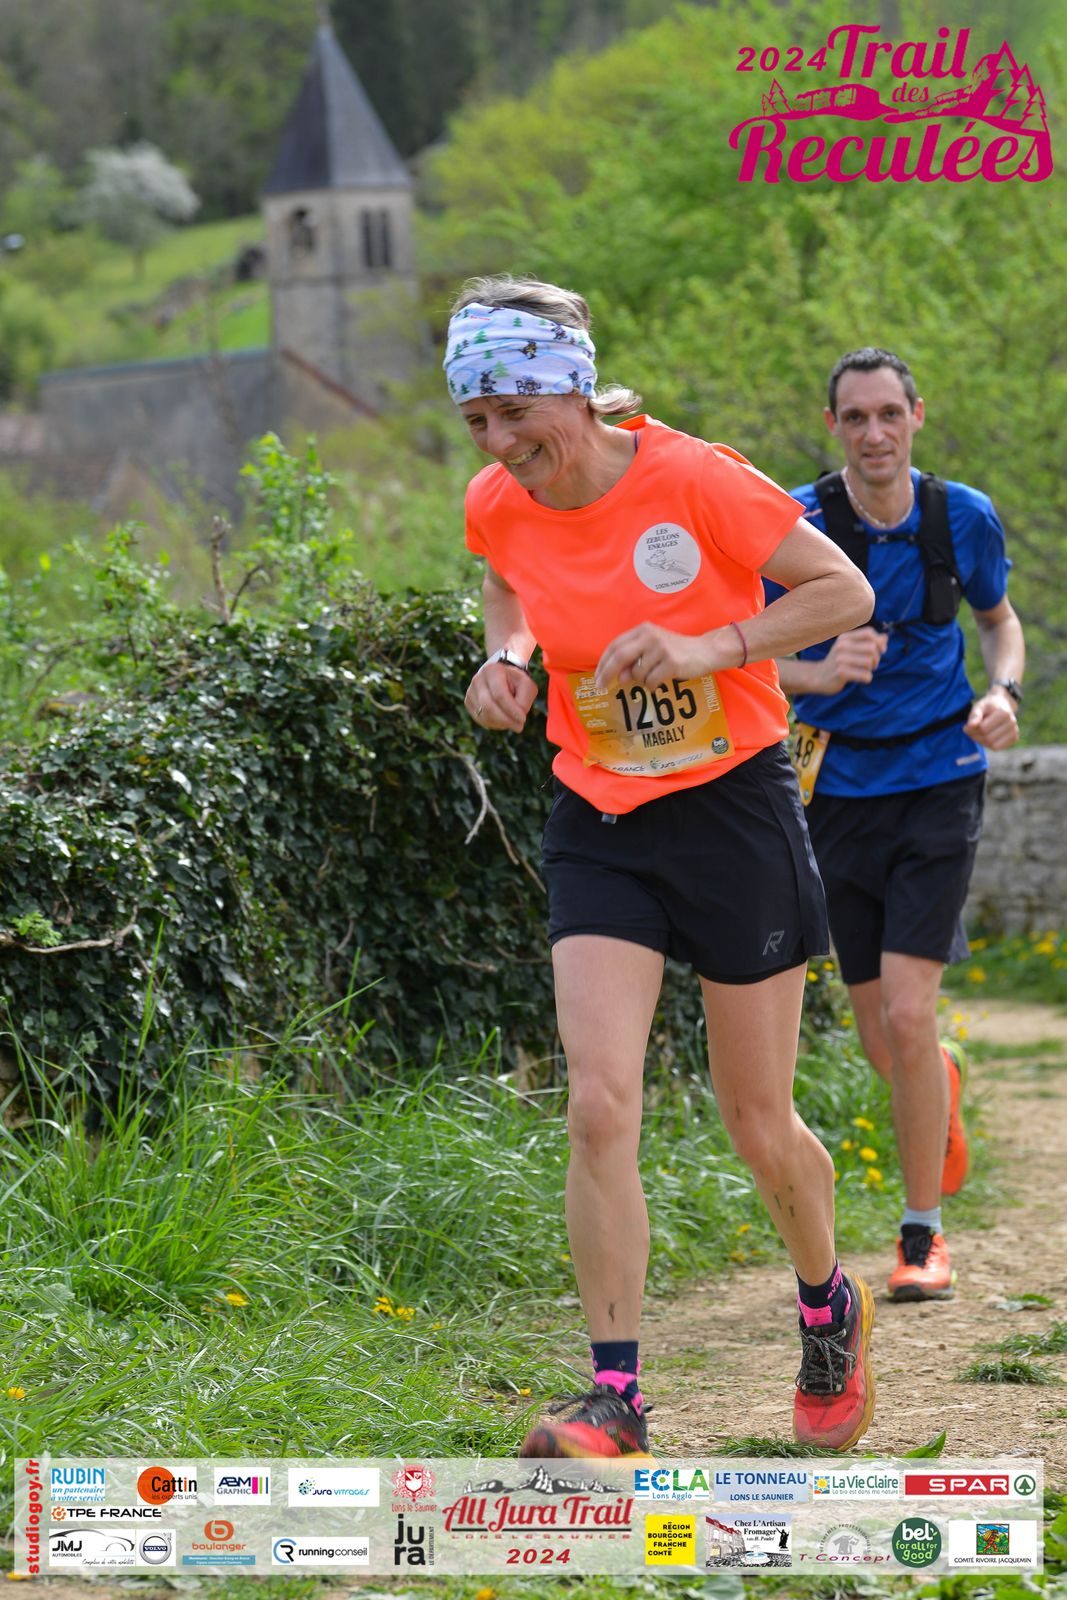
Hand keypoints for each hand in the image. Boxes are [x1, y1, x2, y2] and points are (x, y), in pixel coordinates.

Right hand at [464, 658, 537, 732]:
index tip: (523, 719)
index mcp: (492, 670)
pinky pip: (479, 718)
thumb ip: (524, 702)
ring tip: (512, 723)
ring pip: (483, 715)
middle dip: (505, 720)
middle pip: (488, 706)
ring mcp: (470, 691)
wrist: (503, 677)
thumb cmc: (516, 682)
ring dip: (500, 723)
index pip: (499, 694)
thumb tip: (517, 720)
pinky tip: (503, 721)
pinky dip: (493, 724)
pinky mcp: (468, 702)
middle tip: (519, 727)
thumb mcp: (527, 686)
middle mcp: (478, 679)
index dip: (511, 709)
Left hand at [595, 623, 726, 689]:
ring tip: (656, 674)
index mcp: (643, 630)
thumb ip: (633, 660)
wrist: (705, 651)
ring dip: (642, 680)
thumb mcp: (652, 649)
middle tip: (601, 687)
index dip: (604, 663)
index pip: (615, 645)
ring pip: (637, 674)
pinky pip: (651, 681)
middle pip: (620, 656)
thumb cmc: (676, 651)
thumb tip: (619, 677)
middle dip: (607, 673)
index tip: (597, 677)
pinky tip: (663, 678)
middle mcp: (650, 636)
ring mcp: (661, 649)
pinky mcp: (671, 663)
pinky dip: (653, 685)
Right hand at [817, 626, 887, 693]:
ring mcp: (840, 660)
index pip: (868, 633)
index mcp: (844, 638)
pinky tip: (862, 678)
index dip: (879, 641)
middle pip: (871, 648)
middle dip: (876, 658)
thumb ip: (868, 642)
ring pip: (869, 662)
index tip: (882, 650)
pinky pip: (865, 675)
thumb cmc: (839, 662)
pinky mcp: (841, 673)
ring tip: (865, 671)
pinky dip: (867, 678)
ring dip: (871, 669)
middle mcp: (841, 646)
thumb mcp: (850, 648)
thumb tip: (885, 637)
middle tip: (872, 665)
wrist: (819, 677)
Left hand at [965, 688, 1019, 750]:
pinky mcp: (1014, 738)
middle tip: (970, 731)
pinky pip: (997, 748)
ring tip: (978, 733)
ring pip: (992, 745)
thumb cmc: (988, 706)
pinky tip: (986, 736)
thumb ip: (975, 715)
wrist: (1002, 705)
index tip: (967, 725)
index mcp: (1003, 713)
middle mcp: (1012, 722)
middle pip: (988, 738)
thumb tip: (970, 726)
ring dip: (981, 741)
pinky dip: (988, 744)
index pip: (983, 729)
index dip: (972, 729)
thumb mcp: (979, 706)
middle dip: (975, 736)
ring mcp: (1015, 731)